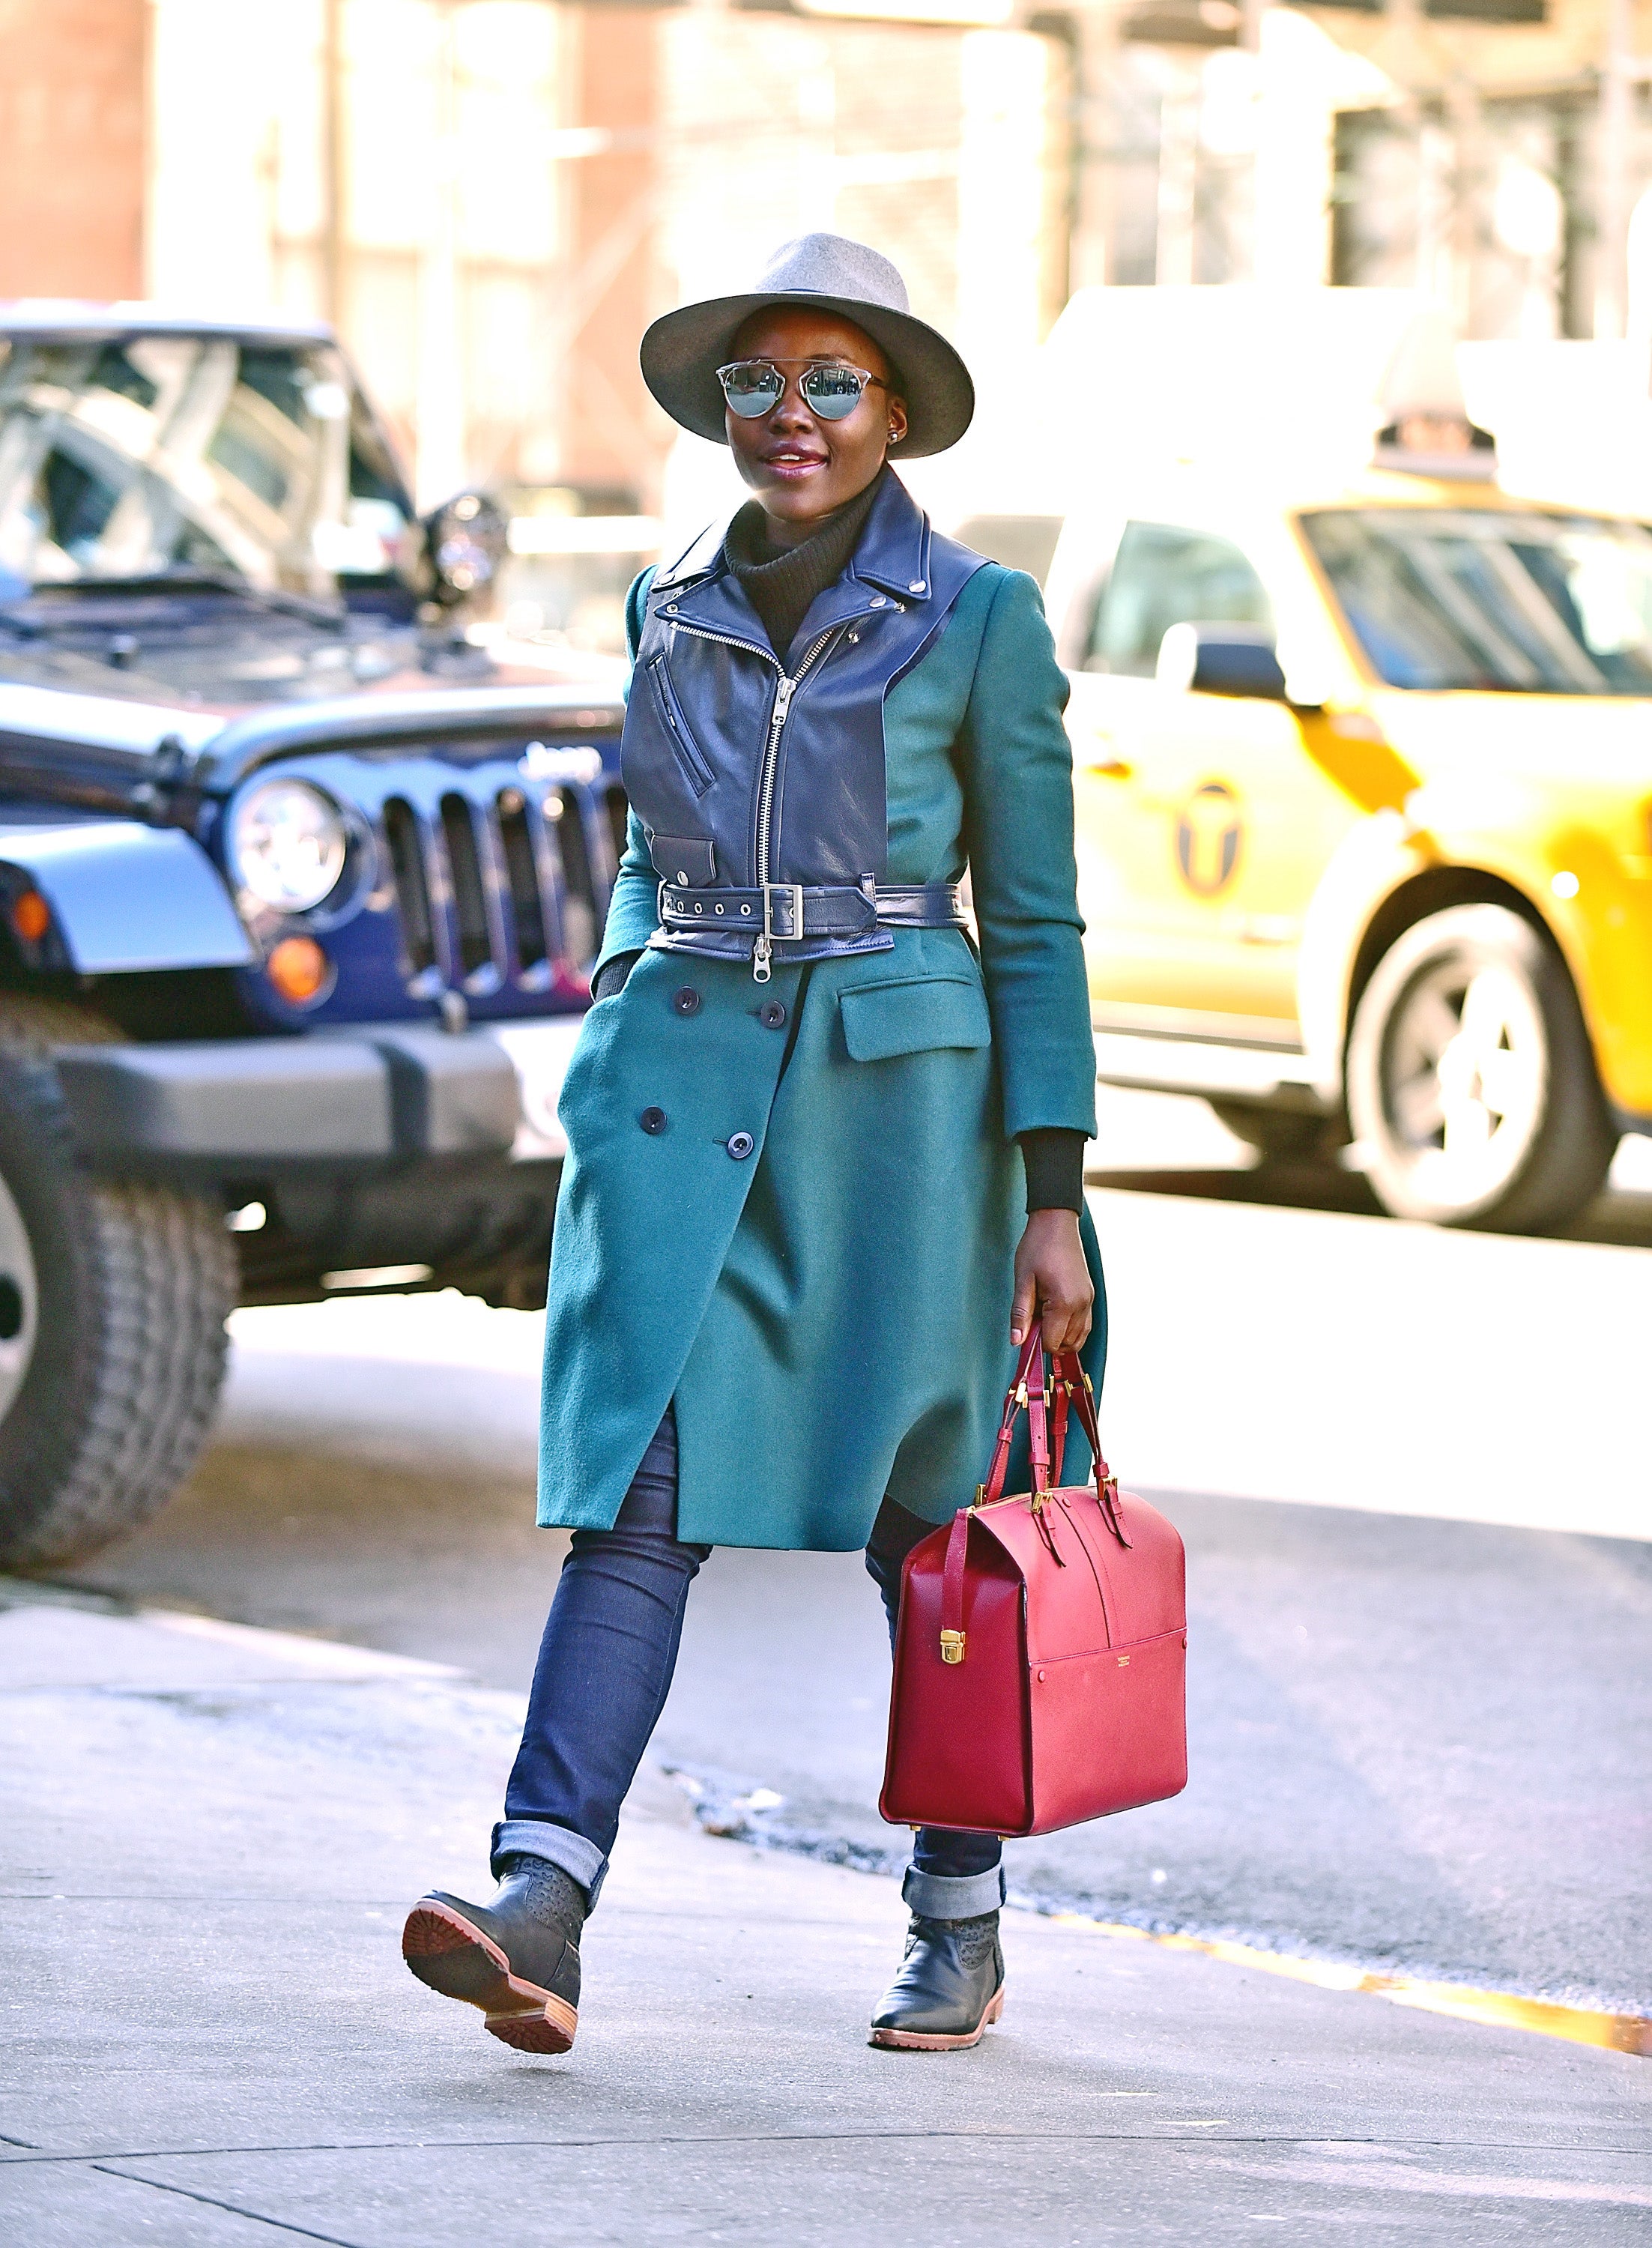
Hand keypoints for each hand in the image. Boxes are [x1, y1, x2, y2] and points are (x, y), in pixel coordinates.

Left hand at [1010, 1209, 1093, 1353]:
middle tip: (1033, 1317)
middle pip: (1067, 1344)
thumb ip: (1020, 1314)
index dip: (1036, 1341)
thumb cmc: (1037, 1247)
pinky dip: (1071, 1327)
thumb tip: (1017, 1342)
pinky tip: (1054, 1313)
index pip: (1053, 1343)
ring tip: (1043, 1315)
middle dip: (1049, 1338)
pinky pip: (1084, 1324)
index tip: (1026, 1326)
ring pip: (1079, 1337)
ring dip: (1061, 1335)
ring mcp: (1089, 1300)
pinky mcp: (1090, 1295)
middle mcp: (1082, 1305)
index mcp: (1064, 1303)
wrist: (1056, 1222)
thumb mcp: (1023, 1280)